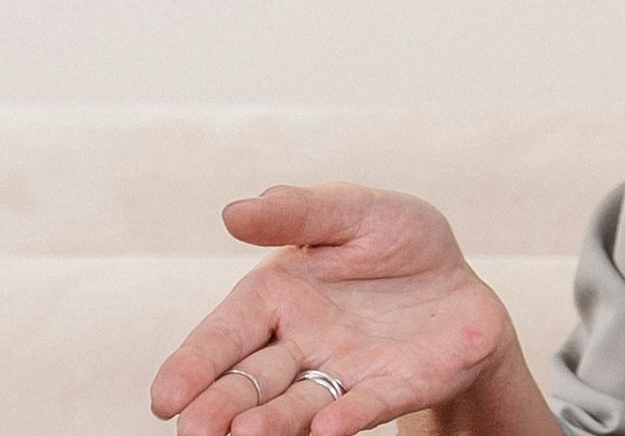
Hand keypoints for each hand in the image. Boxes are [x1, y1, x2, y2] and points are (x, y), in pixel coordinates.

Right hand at [150, 185, 514, 435]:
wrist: (461, 282)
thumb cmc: (394, 240)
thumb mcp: (351, 209)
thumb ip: (296, 212)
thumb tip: (232, 213)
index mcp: (276, 296)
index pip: (224, 335)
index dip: (192, 366)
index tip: (164, 400)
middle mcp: (299, 344)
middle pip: (251, 380)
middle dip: (220, 407)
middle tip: (194, 433)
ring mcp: (344, 373)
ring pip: (298, 403)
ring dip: (273, 421)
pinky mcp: (393, 388)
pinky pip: (367, 405)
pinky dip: (347, 418)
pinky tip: (327, 430)